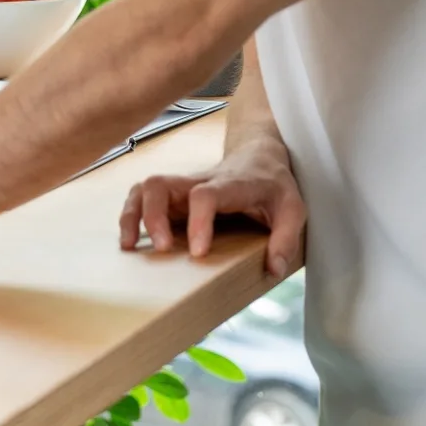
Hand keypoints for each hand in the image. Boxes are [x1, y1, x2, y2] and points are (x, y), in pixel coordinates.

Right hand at [119, 130, 304, 279]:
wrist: (259, 156)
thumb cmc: (274, 185)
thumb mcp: (294, 209)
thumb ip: (286, 238)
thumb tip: (273, 269)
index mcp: (230, 185)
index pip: (205, 195)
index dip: (198, 221)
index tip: (198, 252)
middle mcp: (199, 181)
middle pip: (161, 184)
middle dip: (153, 217)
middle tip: (162, 249)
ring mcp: (183, 186)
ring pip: (145, 188)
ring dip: (132, 214)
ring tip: (131, 246)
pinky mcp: (173, 195)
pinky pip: (142, 197)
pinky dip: (130, 216)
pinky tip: (131, 242)